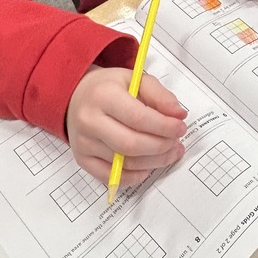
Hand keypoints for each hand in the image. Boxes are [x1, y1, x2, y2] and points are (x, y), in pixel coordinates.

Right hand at [66, 66, 187, 185]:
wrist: (76, 96)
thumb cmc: (110, 87)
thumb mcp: (135, 80)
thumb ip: (160, 95)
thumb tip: (179, 115)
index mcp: (103, 96)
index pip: (138, 118)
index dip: (164, 127)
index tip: (181, 128)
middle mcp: (89, 121)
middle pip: (131, 145)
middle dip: (161, 147)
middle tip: (176, 142)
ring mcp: (83, 143)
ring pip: (124, 163)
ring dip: (154, 162)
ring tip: (169, 152)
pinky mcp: (82, 160)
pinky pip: (111, 177)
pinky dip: (135, 176)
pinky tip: (148, 166)